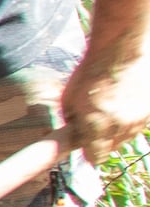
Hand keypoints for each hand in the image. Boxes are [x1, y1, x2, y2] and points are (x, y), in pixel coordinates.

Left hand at [66, 46, 149, 161]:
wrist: (122, 49)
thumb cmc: (91, 70)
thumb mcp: (69, 98)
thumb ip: (72, 121)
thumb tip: (73, 134)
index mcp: (96, 123)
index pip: (95, 157)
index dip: (88, 153)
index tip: (85, 147)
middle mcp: (119, 125)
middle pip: (111, 148)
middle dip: (101, 140)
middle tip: (95, 124)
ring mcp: (138, 119)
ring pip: (126, 137)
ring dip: (117, 130)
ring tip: (110, 109)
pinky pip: (138, 125)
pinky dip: (130, 120)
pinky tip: (123, 104)